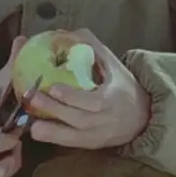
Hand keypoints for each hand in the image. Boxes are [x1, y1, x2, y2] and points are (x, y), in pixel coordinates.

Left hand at [24, 29, 150, 149]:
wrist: (143, 118)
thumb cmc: (124, 87)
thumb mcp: (114, 65)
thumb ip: (93, 48)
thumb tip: (67, 32)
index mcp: (113, 100)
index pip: (93, 101)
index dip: (73, 97)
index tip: (54, 87)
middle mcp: (105, 121)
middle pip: (80, 119)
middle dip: (56, 110)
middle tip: (33, 97)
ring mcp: (97, 135)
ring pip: (74, 136)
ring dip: (52, 130)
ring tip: (32, 125)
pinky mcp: (90, 144)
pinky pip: (72, 143)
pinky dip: (55, 139)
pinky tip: (37, 132)